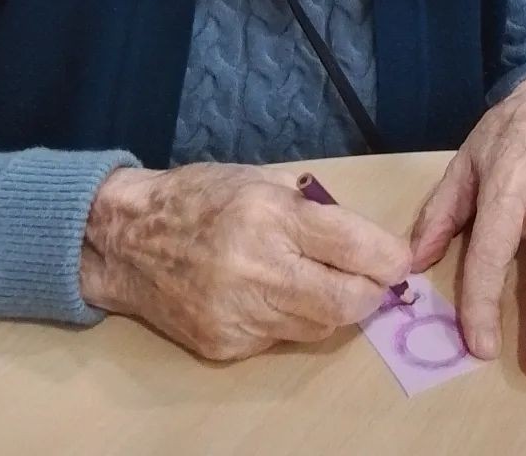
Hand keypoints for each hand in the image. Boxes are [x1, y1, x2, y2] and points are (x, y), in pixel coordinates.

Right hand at [80, 163, 410, 360]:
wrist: (125, 239)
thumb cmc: (199, 196)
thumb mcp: (261, 179)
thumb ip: (312, 208)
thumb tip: (363, 238)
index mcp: (270, 216)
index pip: (353, 247)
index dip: (390, 258)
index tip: (400, 259)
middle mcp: (257, 268)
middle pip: (346, 302)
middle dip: (373, 293)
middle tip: (376, 279)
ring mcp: (239, 314)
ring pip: (320, 327)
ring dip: (337, 308)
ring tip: (326, 282)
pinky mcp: (224, 345)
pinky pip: (281, 338)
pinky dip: (293, 319)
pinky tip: (276, 295)